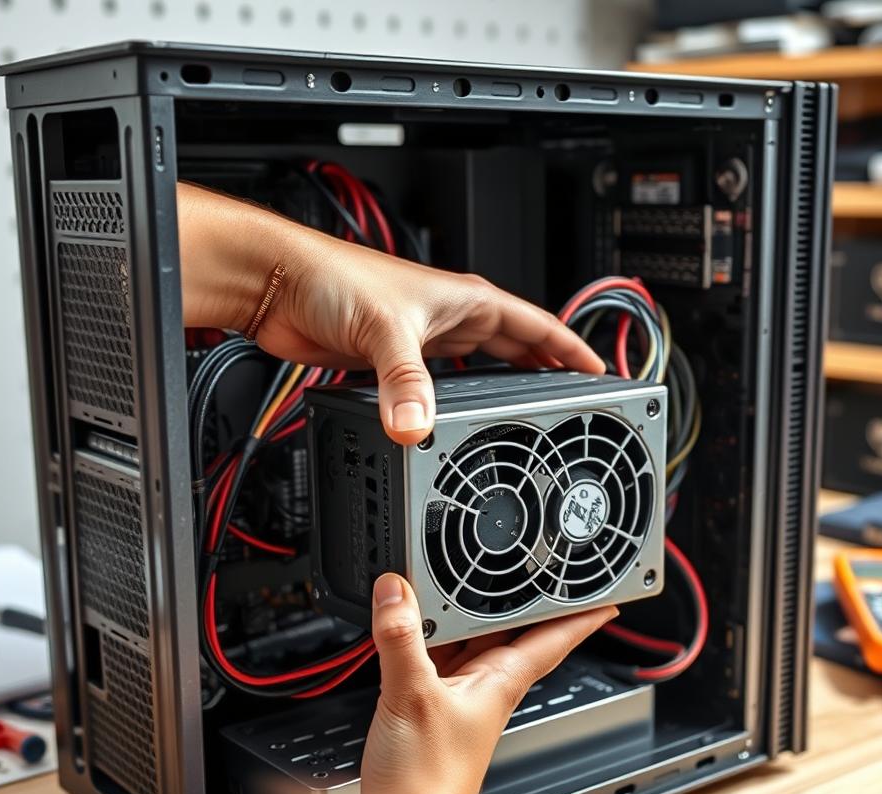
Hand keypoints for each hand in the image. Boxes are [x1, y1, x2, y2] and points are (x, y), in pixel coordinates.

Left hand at [177, 181, 604, 444]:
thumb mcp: (384, 331)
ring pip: (479, 369)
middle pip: (515, 350)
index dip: (573, 349)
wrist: (278, 283)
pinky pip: (439, 387)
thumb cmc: (330, 277)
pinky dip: (454, 406)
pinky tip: (455, 424)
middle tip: (572, 407)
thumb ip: (404, 383)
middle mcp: (448, 319)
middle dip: (546, 376)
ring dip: (502, 391)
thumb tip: (416, 429)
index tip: (603, 374)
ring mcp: (421, 342)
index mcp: (466, 301)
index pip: (538, 326)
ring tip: (525, 421)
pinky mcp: (392, 363)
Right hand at [360, 573, 616, 793]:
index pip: (554, 639)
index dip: (582, 615)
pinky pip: (440, 658)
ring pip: (473, 642)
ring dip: (470, 615)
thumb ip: (402, 639)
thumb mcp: (412, 695)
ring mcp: (460, 698)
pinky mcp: (433, 708)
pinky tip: (415, 625)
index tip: (607, 594)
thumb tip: (396, 592)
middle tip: (533, 564)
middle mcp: (487, 688)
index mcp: (501, 682)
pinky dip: (431, 636)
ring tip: (469, 578)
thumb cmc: (429, 781)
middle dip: (521, 599)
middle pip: (511, 632)